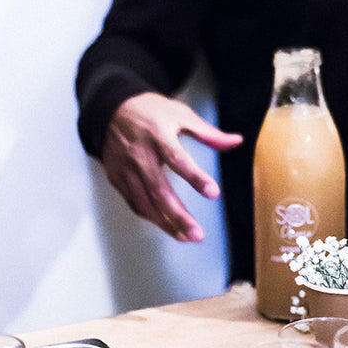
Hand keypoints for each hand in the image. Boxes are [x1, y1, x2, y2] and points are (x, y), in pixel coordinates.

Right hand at [101, 93, 242, 242]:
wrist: (110, 111)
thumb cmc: (150, 112)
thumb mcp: (181, 114)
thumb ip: (209, 133)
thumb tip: (236, 141)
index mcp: (158, 136)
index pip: (178, 160)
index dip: (195, 177)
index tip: (213, 193)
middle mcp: (140, 155)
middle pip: (159, 191)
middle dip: (179, 215)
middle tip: (197, 234)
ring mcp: (126, 169)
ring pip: (145, 203)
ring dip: (166, 223)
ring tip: (187, 236)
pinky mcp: (117, 179)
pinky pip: (135, 203)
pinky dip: (151, 217)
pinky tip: (167, 225)